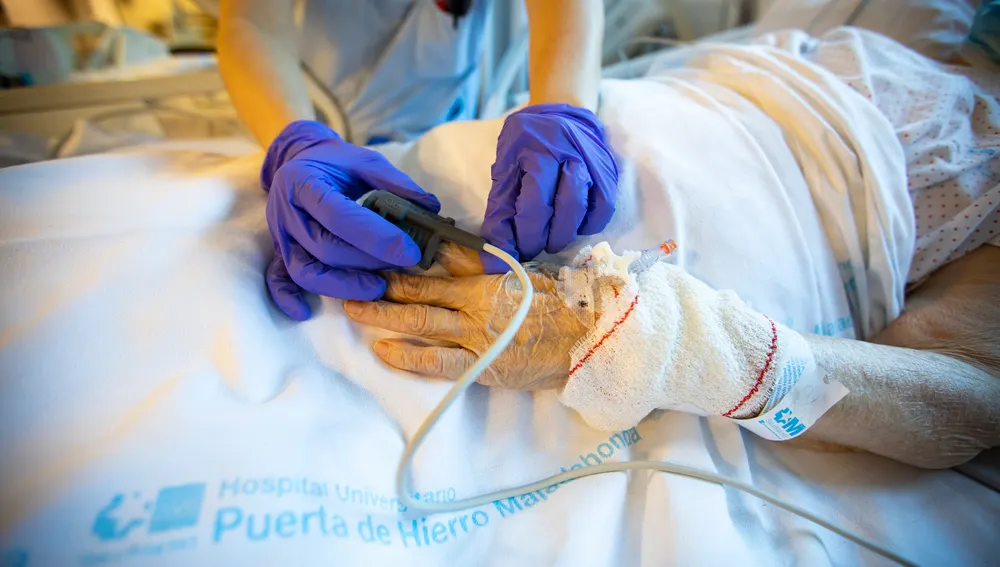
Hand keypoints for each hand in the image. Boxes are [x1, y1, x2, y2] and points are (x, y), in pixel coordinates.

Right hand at [261, 120, 439, 318]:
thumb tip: (431, 207)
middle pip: (324, 248)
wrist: (298, 159)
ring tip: (375, 289)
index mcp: (305, 181)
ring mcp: (280, 234)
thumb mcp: (365, 161)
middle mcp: (287, 210)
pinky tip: (305, 311)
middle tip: (401, 267)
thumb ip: (396, 183)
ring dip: (340, 286)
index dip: (376, 238)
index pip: (340, 216)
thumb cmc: (335, 162)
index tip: (409, 252)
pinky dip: (287, 297)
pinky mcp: (278, 249)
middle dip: (366, 262)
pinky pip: (277, 279)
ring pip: (304, 270)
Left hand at [343, 248, 590, 389]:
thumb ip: (484, 264)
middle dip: (381, 288)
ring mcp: (476, 337)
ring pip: (420, 323)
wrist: (591, 341)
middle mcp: (476, 305)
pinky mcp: (481, 367)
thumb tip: (449, 247)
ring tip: (353, 309)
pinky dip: (408, 357)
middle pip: (418, 293)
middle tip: (350, 280)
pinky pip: (438, 362)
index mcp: (487, 279)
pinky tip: (384, 350)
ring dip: (383, 316)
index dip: (402, 262)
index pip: (436, 265)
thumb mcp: (523, 273)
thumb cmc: (562, 306)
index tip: (376, 254)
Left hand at [481, 103, 617, 272]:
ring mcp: (592, 160)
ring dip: (565, 234)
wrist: (562, 114)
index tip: (517, 251)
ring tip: (550, 241)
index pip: (533, 201)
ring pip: (584, 208)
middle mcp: (569, 150)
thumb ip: (500, 211)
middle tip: (533, 248)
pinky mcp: (608, 170)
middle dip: (544, 238)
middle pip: (563, 206)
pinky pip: (604, 207)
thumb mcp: (505, 168)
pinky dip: (588, 226)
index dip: (525, 234)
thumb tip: (496, 257)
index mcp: (536, 148)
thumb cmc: (527, 144)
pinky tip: (573, 226)